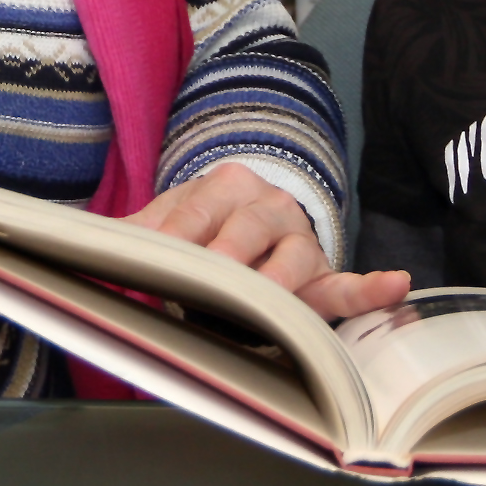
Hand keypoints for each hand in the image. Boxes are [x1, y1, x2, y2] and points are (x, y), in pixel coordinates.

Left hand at [122, 162, 408, 320]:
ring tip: (267, 299)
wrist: (250, 217)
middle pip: (246, 231)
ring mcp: (300, 241)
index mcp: (225, 186)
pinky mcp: (321, 276)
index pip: (195, 212)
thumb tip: (92, 246)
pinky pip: (346, 283)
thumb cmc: (204, 226)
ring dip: (279, 282)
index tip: (146, 267)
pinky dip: (371, 288)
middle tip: (208, 283)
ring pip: (294, 260)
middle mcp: (269, 206)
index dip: (172, 241)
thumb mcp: (170, 221)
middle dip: (225, 259)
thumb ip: (137, 235)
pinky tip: (393, 284)